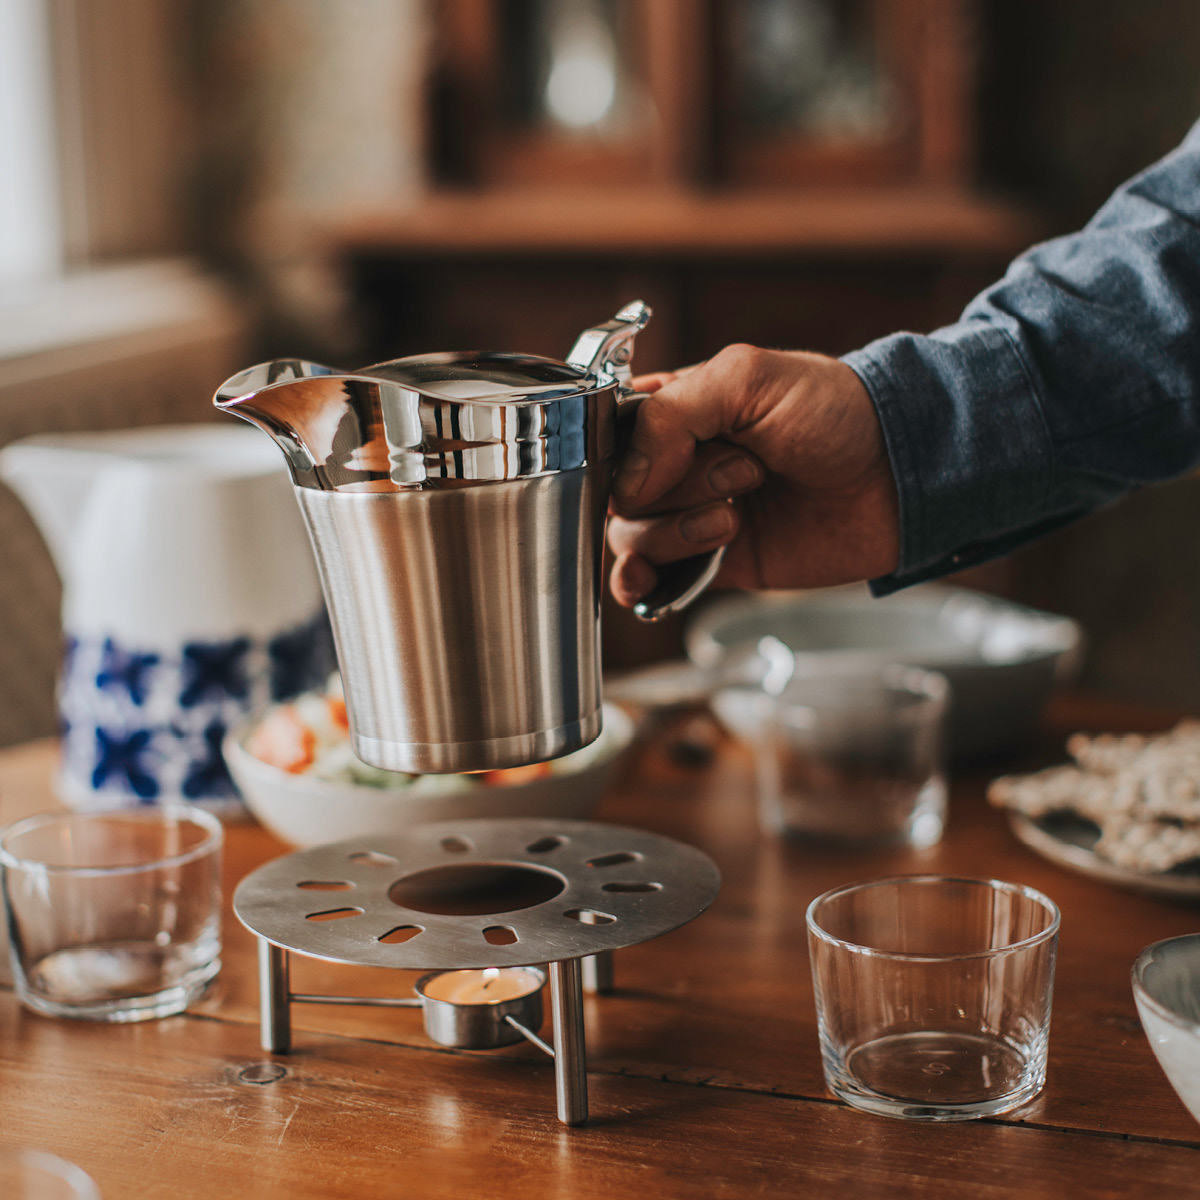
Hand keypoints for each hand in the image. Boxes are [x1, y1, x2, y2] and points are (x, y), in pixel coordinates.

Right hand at [607, 344, 899, 606]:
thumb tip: (625, 481)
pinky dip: (640, 582)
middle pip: (618, 492)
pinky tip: (647, 581)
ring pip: (631, 536)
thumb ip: (672, 415)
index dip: (624, 454)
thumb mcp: (748, 379)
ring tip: (737, 514)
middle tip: (743, 473)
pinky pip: (654, 578)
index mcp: (677, 409)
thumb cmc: (838, 412)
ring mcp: (693, 514)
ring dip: (677, 530)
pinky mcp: (714, 560)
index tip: (664, 458)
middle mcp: (677, 462)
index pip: (608, 434)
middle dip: (676, 489)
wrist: (900, 477)